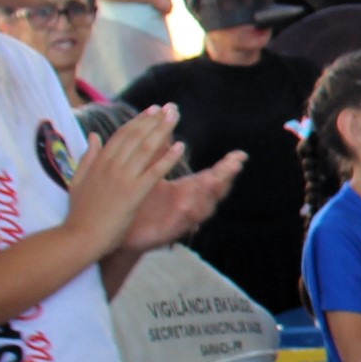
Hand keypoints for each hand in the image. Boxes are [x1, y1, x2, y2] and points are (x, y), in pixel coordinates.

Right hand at [63, 106, 189, 254]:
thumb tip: (94, 136)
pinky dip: (168, 158)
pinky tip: (181, 147)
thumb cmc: (80, 213)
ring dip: (163, 130)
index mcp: (98, 162)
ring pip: (146, 148)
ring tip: (175, 117)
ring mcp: (122, 178)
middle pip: (136, 136)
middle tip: (169, 107)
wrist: (80, 237)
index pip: (122, 135)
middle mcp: (111, 166)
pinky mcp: (133, 193)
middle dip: (154, 120)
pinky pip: (154, 172)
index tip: (152, 110)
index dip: (139, 121)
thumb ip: (87, 157)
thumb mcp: (78, 180)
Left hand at [124, 154, 243, 254]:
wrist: (120, 232)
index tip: (240, 155)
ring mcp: (180, 219)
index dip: (227, 167)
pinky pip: (178, 224)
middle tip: (234, 165)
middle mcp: (189, 204)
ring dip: (208, 194)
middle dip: (225, 178)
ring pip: (201, 207)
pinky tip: (186, 205)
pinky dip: (184, 215)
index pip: (212, 177)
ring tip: (214, 180)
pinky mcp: (167, 232)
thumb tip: (165, 129)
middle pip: (214, 192)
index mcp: (187, 190)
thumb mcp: (151, 174)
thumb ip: (161, 155)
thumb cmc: (138, 202)